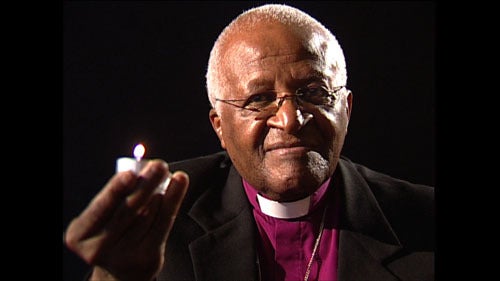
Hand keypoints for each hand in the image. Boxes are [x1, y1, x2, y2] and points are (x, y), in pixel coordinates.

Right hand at [64, 160, 188, 280]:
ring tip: (165, 174)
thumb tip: (145, 168)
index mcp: (80, 233)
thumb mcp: (106, 214)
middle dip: (145, 185)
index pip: (100, 208)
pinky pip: (163, 225)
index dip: (115, 190)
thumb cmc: (114, 229)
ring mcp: (124, 256)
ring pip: (147, 216)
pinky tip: (176, 188)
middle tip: (159, 165)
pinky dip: (171, 203)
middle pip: (127, 211)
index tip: (130, 174)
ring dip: (160, 192)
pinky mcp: (147, 259)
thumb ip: (119, 195)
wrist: (123, 266)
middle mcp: (98, 248)